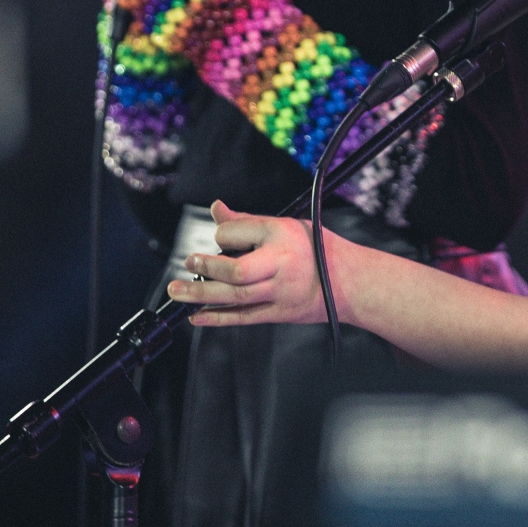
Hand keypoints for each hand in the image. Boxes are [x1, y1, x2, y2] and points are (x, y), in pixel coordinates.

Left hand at [166, 201, 325, 326]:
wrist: (350, 281)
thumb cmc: (318, 248)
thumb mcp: (287, 225)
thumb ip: (247, 221)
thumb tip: (215, 209)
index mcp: (282, 234)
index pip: (238, 232)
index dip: (223, 235)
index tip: (220, 238)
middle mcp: (280, 263)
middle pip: (236, 271)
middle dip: (207, 268)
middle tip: (189, 262)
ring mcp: (280, 292)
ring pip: (235, 296)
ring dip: (201, 294)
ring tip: (178, 290)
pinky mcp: (279, 313)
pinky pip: (243, 317)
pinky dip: (216, 317)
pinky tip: (196, 316)